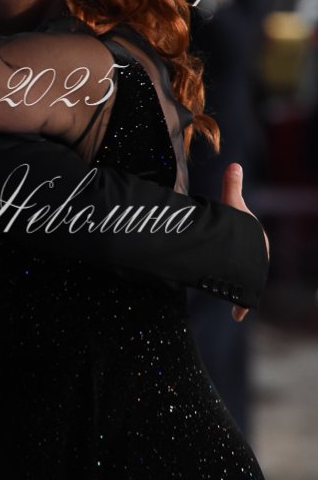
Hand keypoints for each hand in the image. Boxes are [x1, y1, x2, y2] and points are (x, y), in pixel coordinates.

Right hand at [220, 162, 268, 321]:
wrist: (234, 251)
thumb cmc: (235, 227)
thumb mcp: (232, 203)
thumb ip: (232, 186)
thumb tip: (234, 164)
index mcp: (260, 241)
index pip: (250, 243)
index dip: (237, 243)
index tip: (225, 245)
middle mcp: (260, 261)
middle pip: (246, 264)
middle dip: (236, 267)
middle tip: (219, 266)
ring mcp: (255, 277)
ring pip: (244, 282)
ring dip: (236, 286)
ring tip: (219, 284)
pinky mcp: (248, 293)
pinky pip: (244, 302)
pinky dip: (240, 309)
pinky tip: (237, 315)